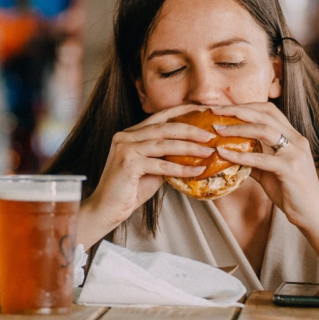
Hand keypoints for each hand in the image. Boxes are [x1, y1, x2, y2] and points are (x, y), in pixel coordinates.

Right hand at [86, 104, 213, 228]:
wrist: (107, 209)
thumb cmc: (130, 190)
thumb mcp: (152, 169)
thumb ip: (166, 157)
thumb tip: (194, 151)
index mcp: (131, 134)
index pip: (160, 117)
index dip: (182, 111)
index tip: (203, 110)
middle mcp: (126, 137)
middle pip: (164, 127)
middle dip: (190, 129)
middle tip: (211, 134)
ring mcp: (125, 149)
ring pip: (164, 144)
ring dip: (189, 147)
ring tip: (208, 151)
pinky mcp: (128, 165)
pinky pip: (161, 165)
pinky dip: (181, 169)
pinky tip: (197, 171)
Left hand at [212, 103, 318, 230]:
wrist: (312, 214)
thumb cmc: (291, 193)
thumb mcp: (270, 172)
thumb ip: (255, 160)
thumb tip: (230, 154)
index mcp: (293, 136)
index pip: (269, 110)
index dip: (246, 106)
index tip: (224, 108)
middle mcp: (297, 140)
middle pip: (265, 114)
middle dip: (238, 110)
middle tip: (215, 110)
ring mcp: (295, 153)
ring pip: (264, 130)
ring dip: (237, 127)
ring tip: (217, 129)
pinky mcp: (290, 169)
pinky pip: (261, 158)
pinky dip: (240, 154)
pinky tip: (224, 153)